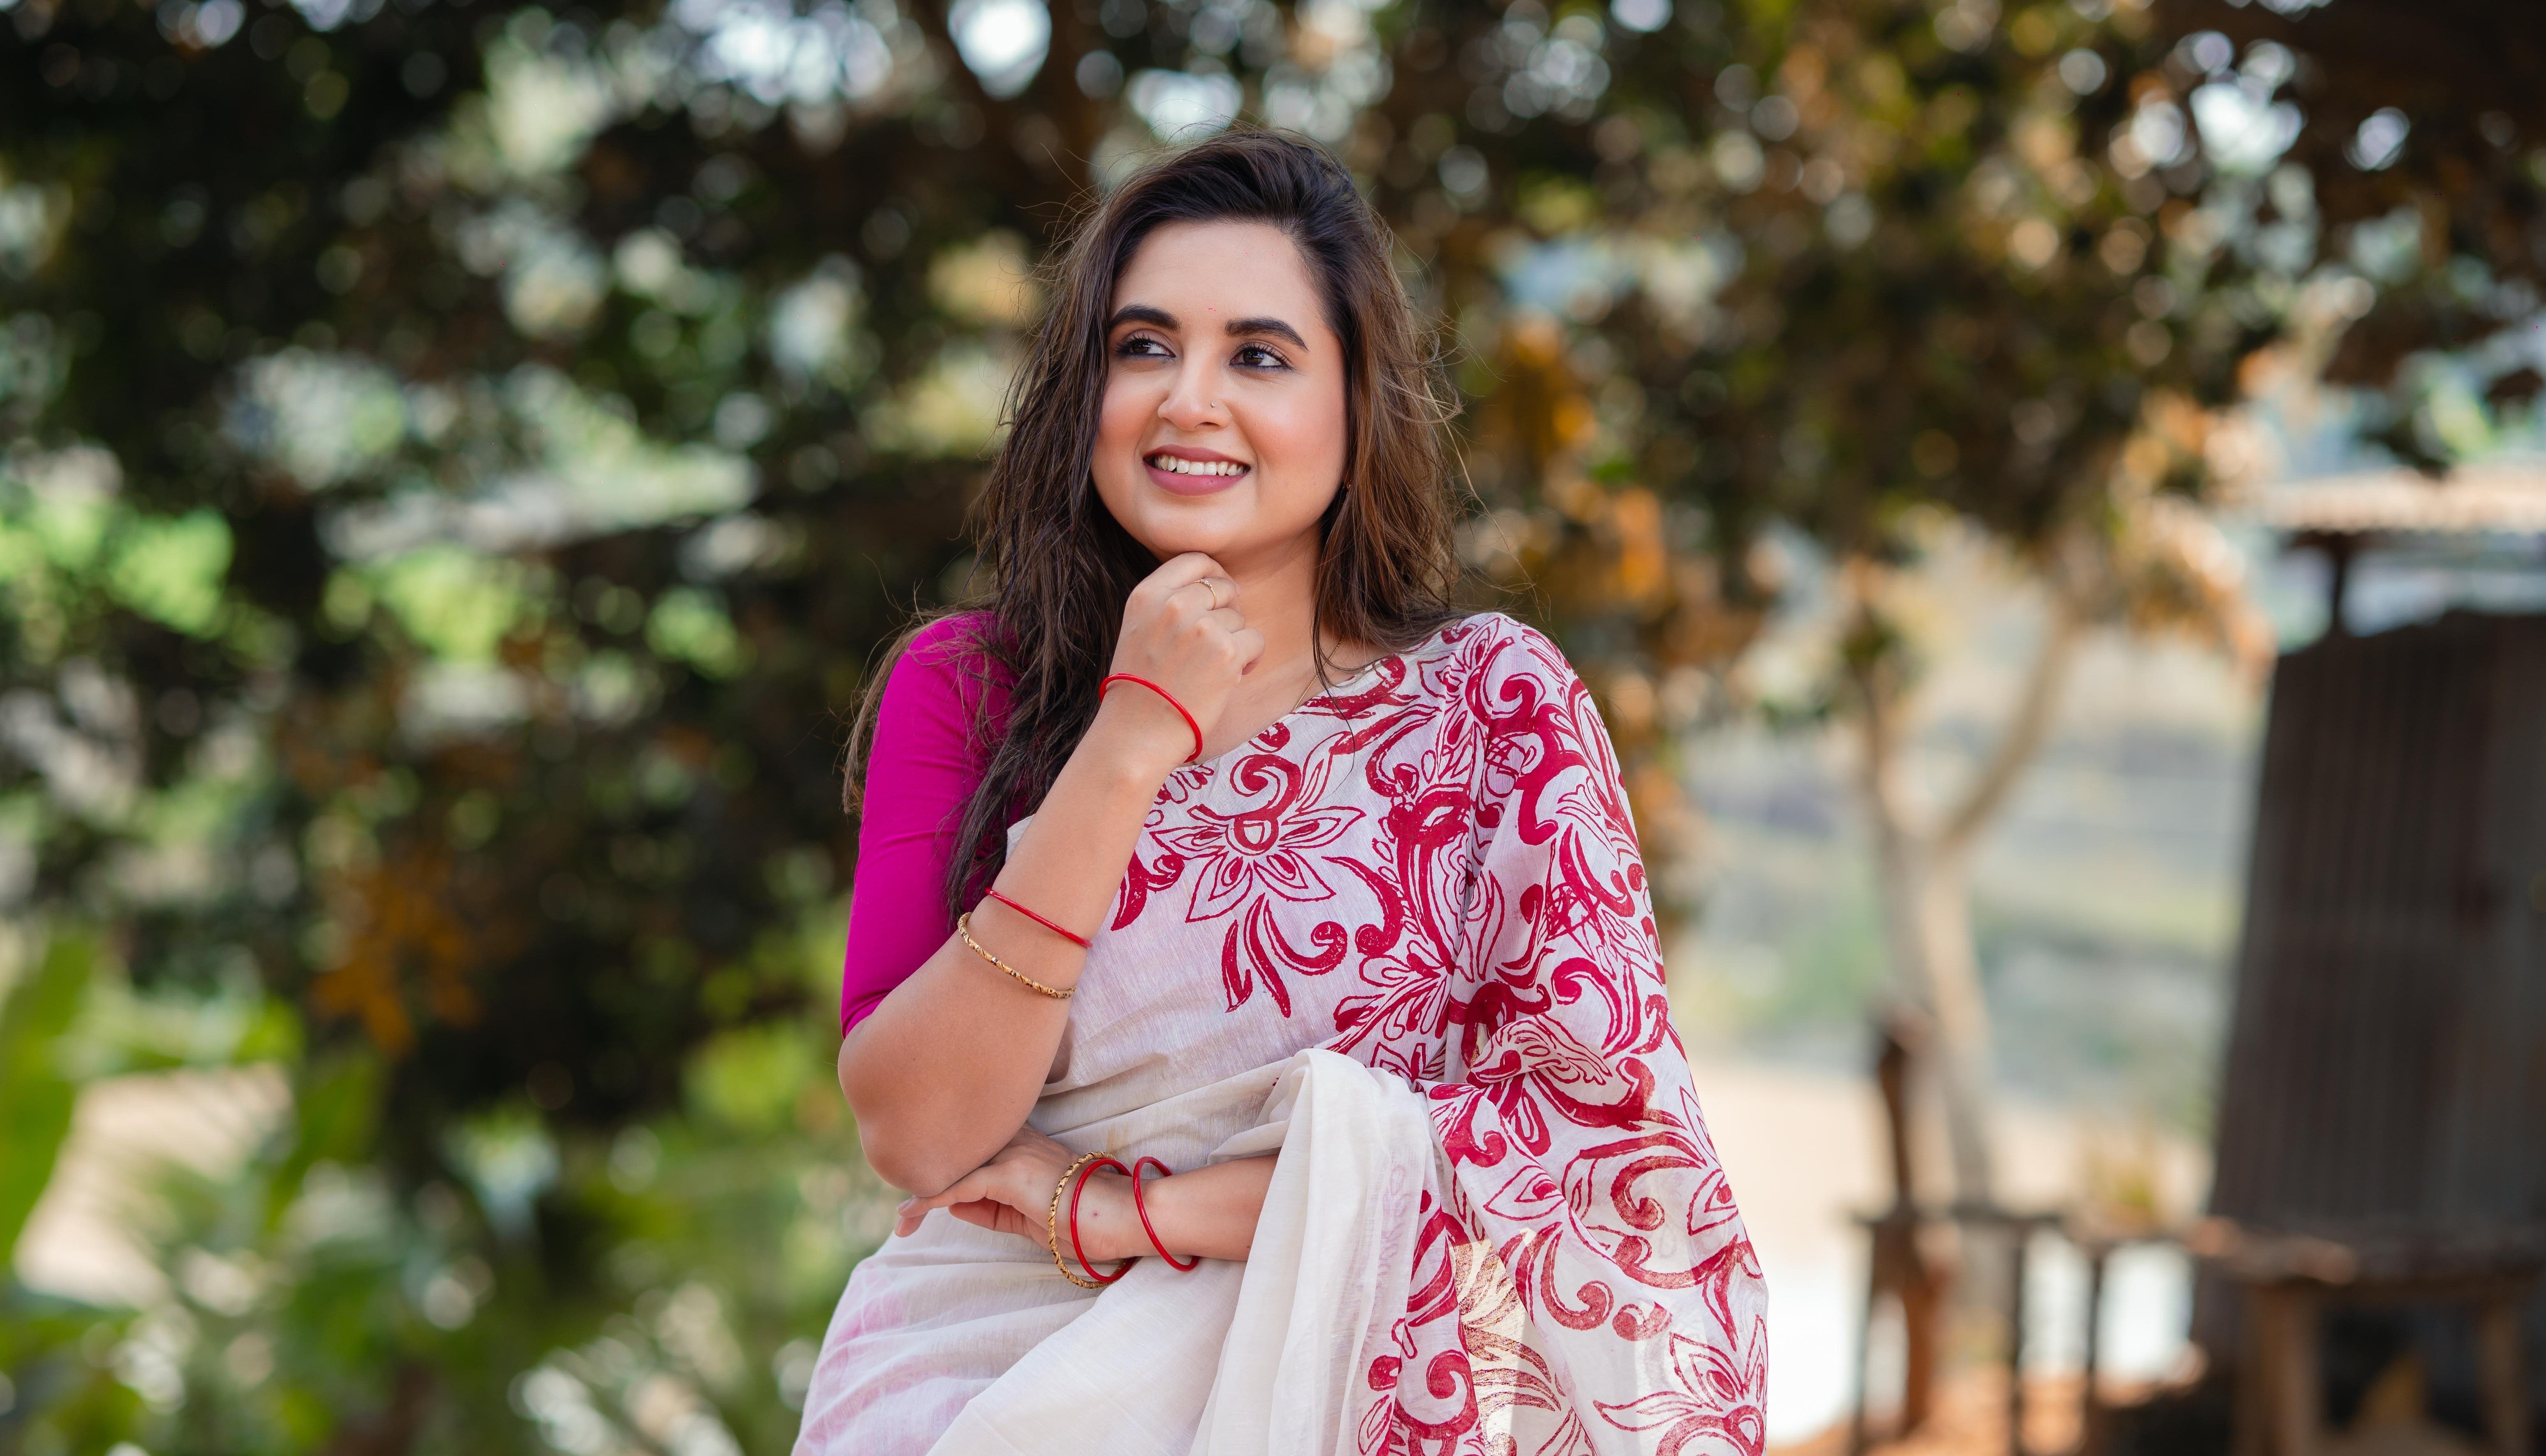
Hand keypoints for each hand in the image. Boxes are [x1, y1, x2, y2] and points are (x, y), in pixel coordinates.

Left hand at [891, 1124, 1148, 1264]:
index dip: (946, 1172)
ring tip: (902, 1224)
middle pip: (959, 1155)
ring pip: (954, 1169)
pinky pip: (958, 1188)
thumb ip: (992, 1208)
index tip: (920, 1203)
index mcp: (1025, 1142)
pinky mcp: (1010, 1174)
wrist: (1123, 1216)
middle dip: (929, 1180)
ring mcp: (1013, 1153)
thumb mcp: (1029, 1216)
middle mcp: (1016, 1139)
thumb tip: (952, 1205)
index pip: (975, 1151)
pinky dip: (930, 1203)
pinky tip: (909, 1218)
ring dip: (923, 1196)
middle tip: (904, 1220)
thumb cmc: (1084, 1219)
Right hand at [1103, 552, 1264, 766]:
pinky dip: (1249, 659)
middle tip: (1214, 641)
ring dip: (1234, 641)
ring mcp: (1202, 627)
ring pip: (1239, 618)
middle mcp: (1175, 605)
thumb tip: (1215, 584)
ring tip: (1210, 669)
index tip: (1219, 593)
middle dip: (1227, 611)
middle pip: (1223, 588)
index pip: (1195, 559)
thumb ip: (1168, 601)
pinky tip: (1229, 677)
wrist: (1138, 732)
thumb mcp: (1138, 628)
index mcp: (1148, 594)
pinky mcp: (1227, 653)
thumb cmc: (1139, 687)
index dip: (1214, 574)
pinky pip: (1256, 640)